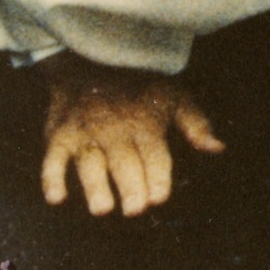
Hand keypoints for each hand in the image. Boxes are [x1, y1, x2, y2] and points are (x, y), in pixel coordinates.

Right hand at [39, 55, 224, 216]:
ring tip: (102, 209)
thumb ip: (196, 124)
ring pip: (90, 164)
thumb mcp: (175, 97)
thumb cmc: (141, 87)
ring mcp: (86, 135)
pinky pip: (52, 159)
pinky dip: (51, 178)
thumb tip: (218, 148)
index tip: (160, 198)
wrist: (93, 60)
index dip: (157, 177)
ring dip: (95, 186)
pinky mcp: (59, 137)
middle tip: (135, 209)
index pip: (154, 156)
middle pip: (125, 163)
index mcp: (146, 125)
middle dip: (131, 185)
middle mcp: (116, 132)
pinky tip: (56, 198)